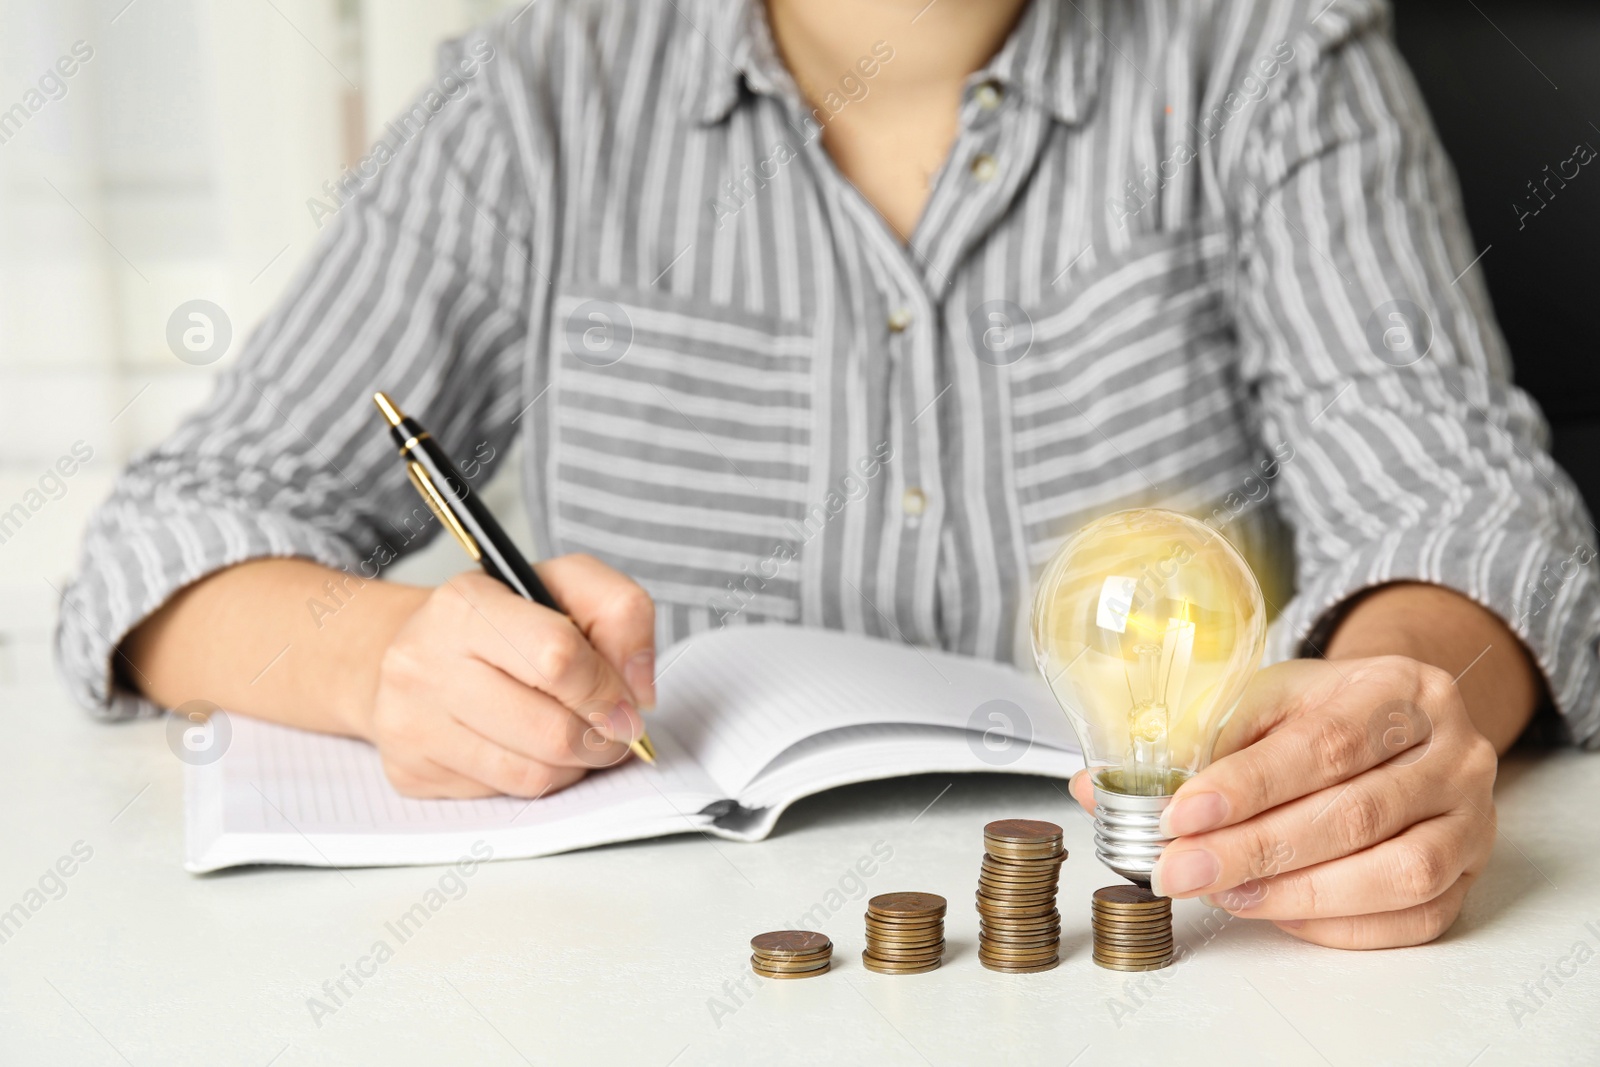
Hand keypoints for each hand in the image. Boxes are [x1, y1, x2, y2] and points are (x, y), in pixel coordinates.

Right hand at [363, 555, 655, 797]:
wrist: (420, 650)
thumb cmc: (505, 620)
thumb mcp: (567, 585)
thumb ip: (622, 613)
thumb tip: (638, 691)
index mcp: (466, 605)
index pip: (558, 658)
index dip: (608, 688)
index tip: (626, 700)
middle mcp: (425, 662)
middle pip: (552, 731)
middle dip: (602, 738)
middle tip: (611, 728)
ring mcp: (411, 722)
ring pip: (533, 774)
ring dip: (575, 765)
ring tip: (576, 735)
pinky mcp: (411, 771)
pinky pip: (504, 795)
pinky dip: (536, 778)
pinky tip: (531, 748)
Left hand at [1069, 655, 1499, 947]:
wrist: (1401, 719)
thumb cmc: (1324, 709)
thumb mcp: (1262, 697)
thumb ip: (1192, 739)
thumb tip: (1097, 787)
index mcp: (1399, 688)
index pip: (1323, 743)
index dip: (1246, 786)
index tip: (1177, 815)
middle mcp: (1453, 751)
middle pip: (1354, 812)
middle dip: (1253, 849)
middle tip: (1178, 870)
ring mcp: (1472, 817)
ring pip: (1396, 871)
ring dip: (1298, 891)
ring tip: (1224, 893)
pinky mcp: (1470, 872)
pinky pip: (1413, 916)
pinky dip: (1338, 922)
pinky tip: (1276, 909)